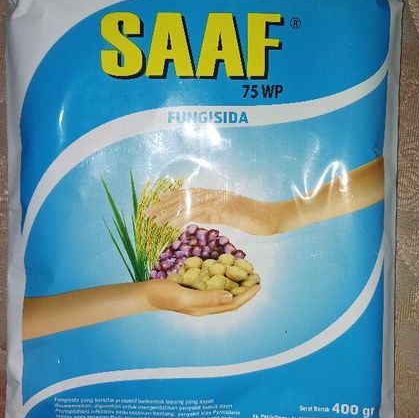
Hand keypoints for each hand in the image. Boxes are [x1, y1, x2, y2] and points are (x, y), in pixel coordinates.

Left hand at [146, 188, 275, 235]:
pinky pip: (200, 213)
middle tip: (146, 213)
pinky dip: (185, 217)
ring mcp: (219, 201)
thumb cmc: (254, 218)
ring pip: (188, 204)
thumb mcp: (230, 216)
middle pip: (183, 197)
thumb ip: (214, 214)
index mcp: (215, 195)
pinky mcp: (224, 210)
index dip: (170, 198)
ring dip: (169, 212)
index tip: (156, 204)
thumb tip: (199, 216)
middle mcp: (214, 195)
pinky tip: (173, 223)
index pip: (188, 194)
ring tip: (154, 220)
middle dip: (163, 205)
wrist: (272, 217)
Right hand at [146, 279, 259, 316]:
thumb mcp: (185, 295)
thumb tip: (231, 296)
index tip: (258, 284)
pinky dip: (224, 281)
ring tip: (247, 276)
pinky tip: (226, 273)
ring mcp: (199, 299)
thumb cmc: (163, 294)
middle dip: (246, 291)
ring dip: (237, 286)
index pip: (232, 304)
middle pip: (231, 301)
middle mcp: (204, 306)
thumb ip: (208, 297)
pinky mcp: (194, 291)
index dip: (247, 295)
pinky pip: (214, 288)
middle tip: (257, 278)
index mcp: (204, 309)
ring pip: (224, 295)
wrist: (146, 293)